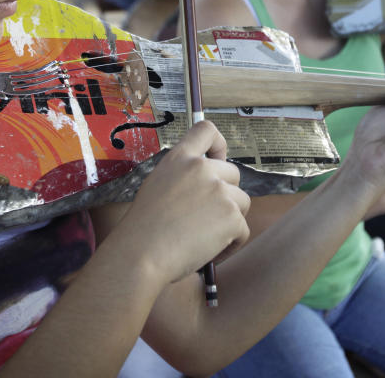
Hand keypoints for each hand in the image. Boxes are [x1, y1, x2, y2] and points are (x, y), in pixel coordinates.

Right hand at [119, 121, 250, 282]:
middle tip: (208, 219)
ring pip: (242, 202)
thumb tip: (208, 182)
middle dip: (226, 196)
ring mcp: (219, 190)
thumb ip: (183, 177)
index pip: (206, 130)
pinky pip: (243, 229)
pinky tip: (210, 253)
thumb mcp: (157, 185)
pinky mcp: (231, 215)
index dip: (218, 144)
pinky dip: (231, 244)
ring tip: (207, 239)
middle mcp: (201, 168)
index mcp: (179, 158)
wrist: (142, 254)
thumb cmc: (144, 229)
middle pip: (234, 174)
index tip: (218, 160)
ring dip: (230, 220)